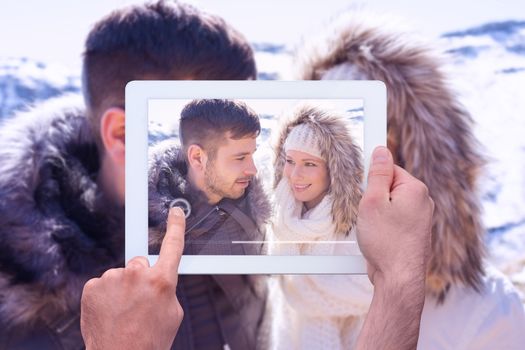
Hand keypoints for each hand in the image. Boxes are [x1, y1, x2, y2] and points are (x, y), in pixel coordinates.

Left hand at [81, 207, 185, 349]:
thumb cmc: (149, 340)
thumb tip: (158, 279)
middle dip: (141, 278)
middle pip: (141, 263)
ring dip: (122, 289)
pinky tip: (109, 312)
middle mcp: (137, 274)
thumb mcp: (173, 314)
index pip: (173, 246)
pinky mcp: (93, 286)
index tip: (176, 212)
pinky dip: (105, 296)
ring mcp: (112, 279)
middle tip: (139, 302)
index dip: (176, 226)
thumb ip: (167, 288)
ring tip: (123, 313)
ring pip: (121, 276)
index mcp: (162, 281)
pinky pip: (103, 284)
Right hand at [355, 147, 433, 349]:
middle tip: (368, 213)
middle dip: (374, 198)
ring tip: (373, 229)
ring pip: (391, 206)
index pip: (390, 169)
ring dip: (378, 214)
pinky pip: (395, 221)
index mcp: (415, 190)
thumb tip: (381, 151)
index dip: (372, 180)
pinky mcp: (414, 234)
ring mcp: (420, 220)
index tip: (364, 191)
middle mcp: (423, 202)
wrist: (398, 279)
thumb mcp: (373, 201)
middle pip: (390, 188)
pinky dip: (384, 227)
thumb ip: (378, 174)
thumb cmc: (386, 242)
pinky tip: (378, 239)